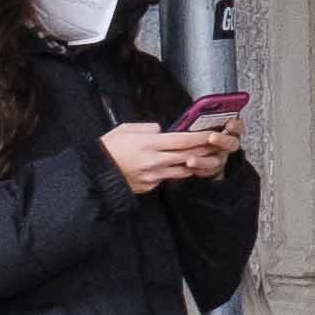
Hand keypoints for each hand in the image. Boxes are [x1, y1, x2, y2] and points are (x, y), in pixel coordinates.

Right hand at [100, 120, 232, 193]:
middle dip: (205, 151)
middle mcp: (154, 160)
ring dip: (195, 164)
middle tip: (218, 146)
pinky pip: (169, 178)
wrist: (96, 172)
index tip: (213, 134)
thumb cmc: (109, 147)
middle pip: (188, 156)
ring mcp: (153, 176)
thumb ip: (149, 128)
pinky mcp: (151, 186)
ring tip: (206, 157)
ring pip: (183, 170)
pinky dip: (176, 172)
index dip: (201, 137)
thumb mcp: (127, 129)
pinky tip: (182, 167)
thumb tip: (163, 130)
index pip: (183, 140)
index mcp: (149, 143)